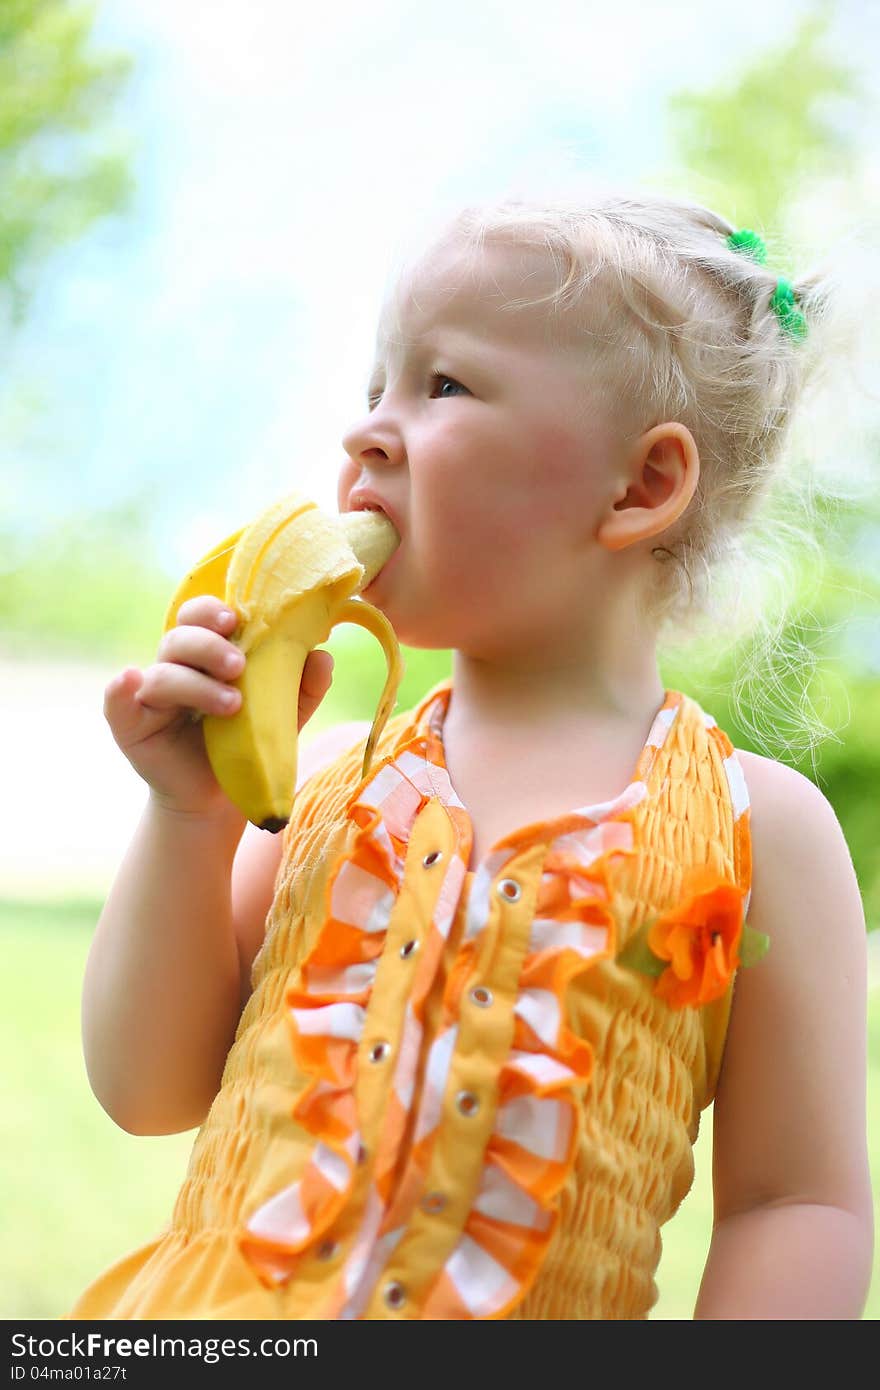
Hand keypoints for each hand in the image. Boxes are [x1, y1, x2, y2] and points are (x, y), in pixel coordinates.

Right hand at [103, 596, 334, 819]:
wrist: (224, 798)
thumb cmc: (249, 746)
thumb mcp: (283, 715)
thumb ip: (303, 686)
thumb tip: (323, 656)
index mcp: (206, 654)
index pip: (201, 616)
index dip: (213, 611)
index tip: (237, 619)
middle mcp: (175, 667)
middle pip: (180, 638)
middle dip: (209, 646)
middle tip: (238, 665)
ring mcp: (150, 696)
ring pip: (163, 672)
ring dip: (196, 684)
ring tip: (232, 705)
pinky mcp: (131, 726)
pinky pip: (116, 702)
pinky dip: (119, 689)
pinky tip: (131, 679)